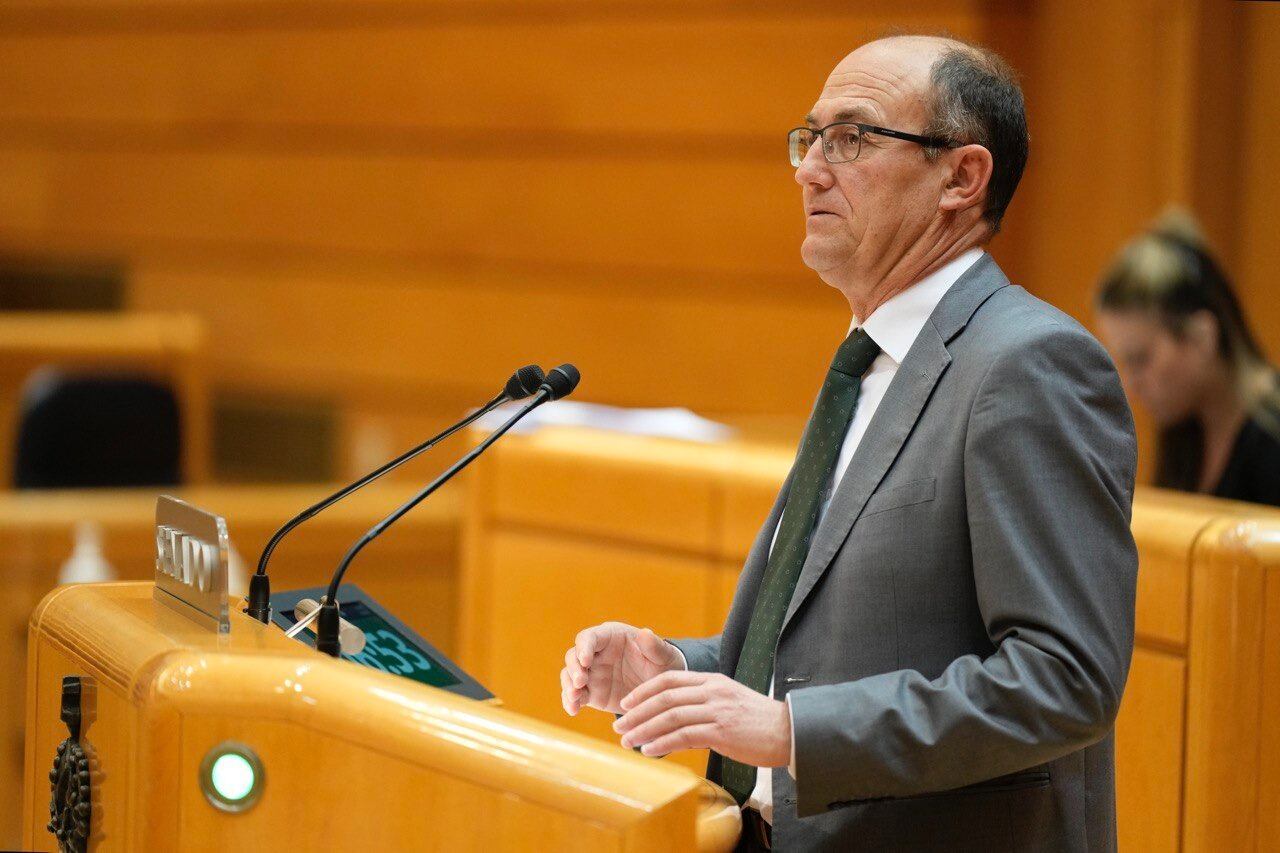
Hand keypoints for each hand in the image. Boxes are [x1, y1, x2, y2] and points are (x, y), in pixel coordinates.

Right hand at [560, 622, 683, 715]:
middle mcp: (596, 653)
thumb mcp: (663, 656)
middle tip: (580, 681)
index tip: (586, 660)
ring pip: (569, 675)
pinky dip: (570, 702)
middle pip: (574, 656)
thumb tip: (645, 633)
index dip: (584, 647)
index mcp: (611, 637)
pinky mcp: (591, 693)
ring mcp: (591, 674)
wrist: (660, 690)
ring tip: (574, 698)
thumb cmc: (663, 665)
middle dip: (574, 668)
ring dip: (568, 685)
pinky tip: (573, 710)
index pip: (590, 637)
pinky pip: (574, 696)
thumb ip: (654, 646)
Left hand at [612, 671, 791, 766]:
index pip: (670, 679)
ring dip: (644, 729)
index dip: (644, 691)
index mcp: (712, 681)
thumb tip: (672, 726)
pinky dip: (662, 743)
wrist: (790, 732)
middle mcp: (712, 691)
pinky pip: (684, 735)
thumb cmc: (758, 722)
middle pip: (665, 697)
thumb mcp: (728, 704)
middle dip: (637, 712)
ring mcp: (717, 710)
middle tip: (618, 725)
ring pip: (670, 716)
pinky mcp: (722, 731)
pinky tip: (649, 750)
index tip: (627, 703)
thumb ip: (701, 707)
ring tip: (627, 741)